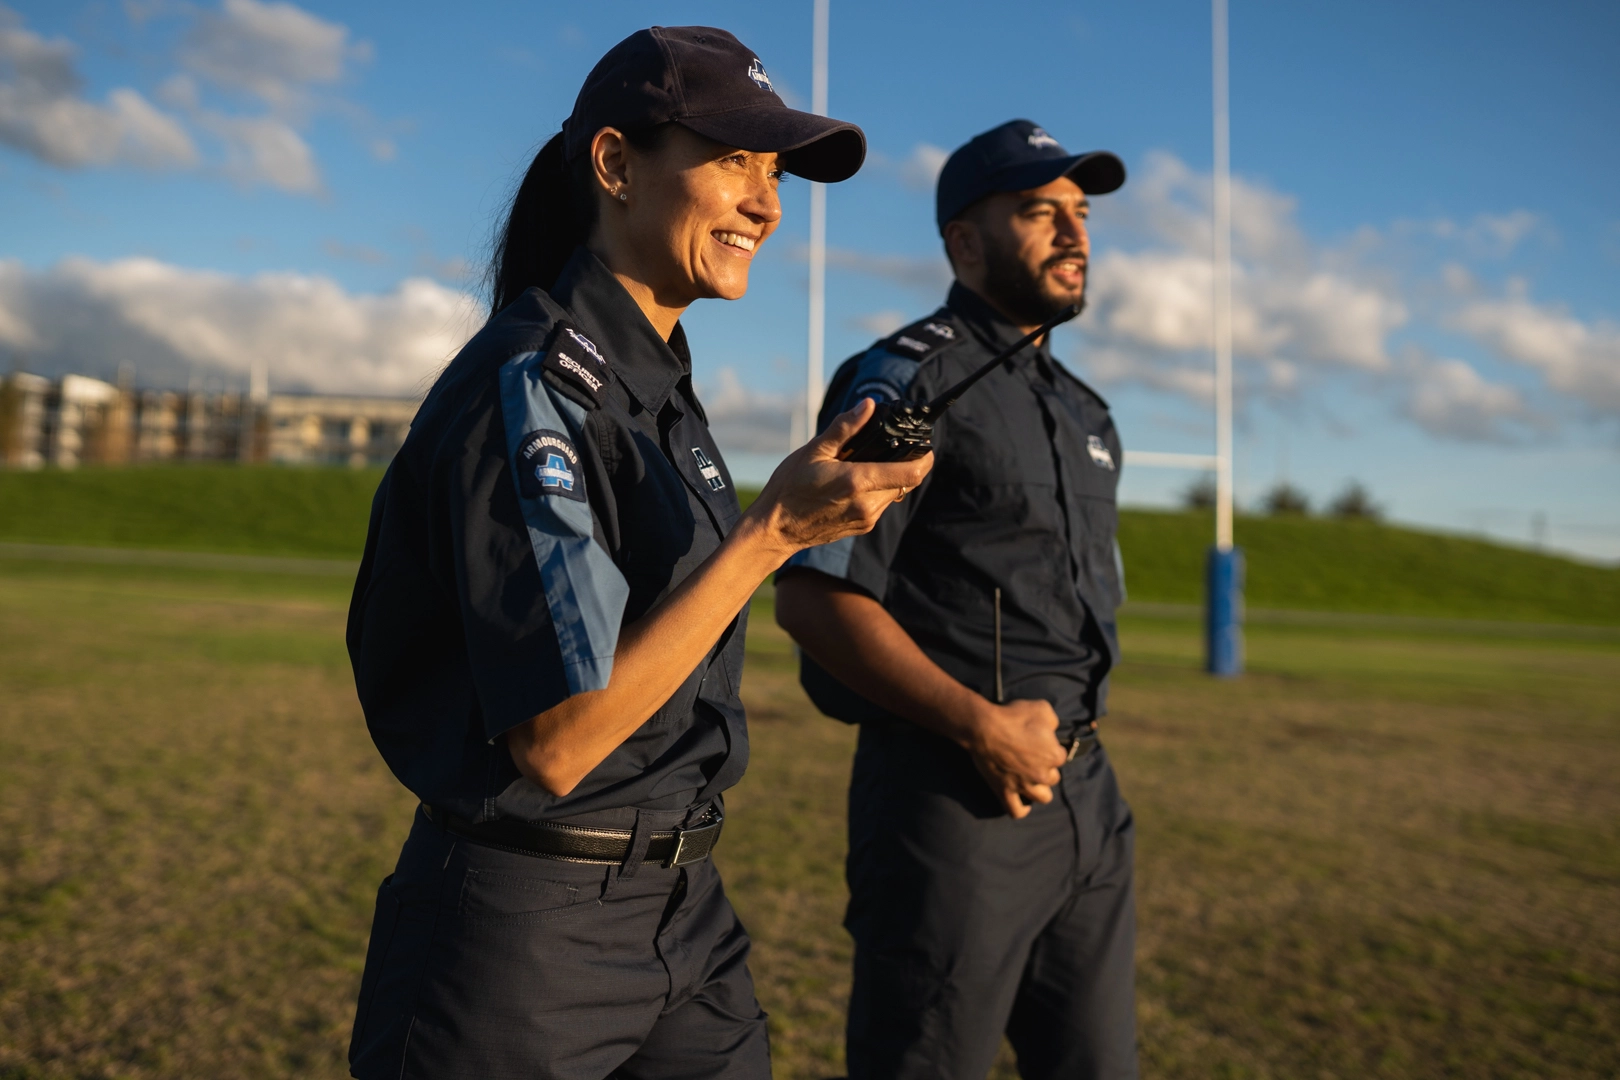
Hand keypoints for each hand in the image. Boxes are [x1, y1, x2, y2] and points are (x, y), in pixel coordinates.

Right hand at [744, 397, 932, 557]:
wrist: (774, 531)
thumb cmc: (789, 489)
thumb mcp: (814, 451)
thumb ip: (845, 429)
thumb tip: (868, 405)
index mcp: (858, 482)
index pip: (911, 472)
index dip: (925, 457)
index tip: (925, 445)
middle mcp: (868, 504)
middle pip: (905, 481)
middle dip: (902, 463)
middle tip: (885, 447)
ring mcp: (866, 519)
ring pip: (893, 493)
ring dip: (887, 477)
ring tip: (862, 464)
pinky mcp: (862, 527)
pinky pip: (880, 504)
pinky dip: (875, 490)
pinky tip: (853, 482)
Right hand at [965, 697, 1066, 818]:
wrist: (985, 728)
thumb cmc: (1013, 716)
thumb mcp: (1042, 708)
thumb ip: (1053, 721)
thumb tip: (1053, 729)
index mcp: (1054, 755)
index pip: (1061, 756)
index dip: (1050, 748)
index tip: (1040, 742)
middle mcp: (1043, 775)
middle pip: (1053, 778)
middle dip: (1046, 769)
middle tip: (1033, 758)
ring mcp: (1024, 786)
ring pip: (1042, 797)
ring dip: (1039, 789)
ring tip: (1031, 780)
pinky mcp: (1005, 792)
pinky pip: (1016, 811)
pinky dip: (1021, 809)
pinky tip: (1022, 802)